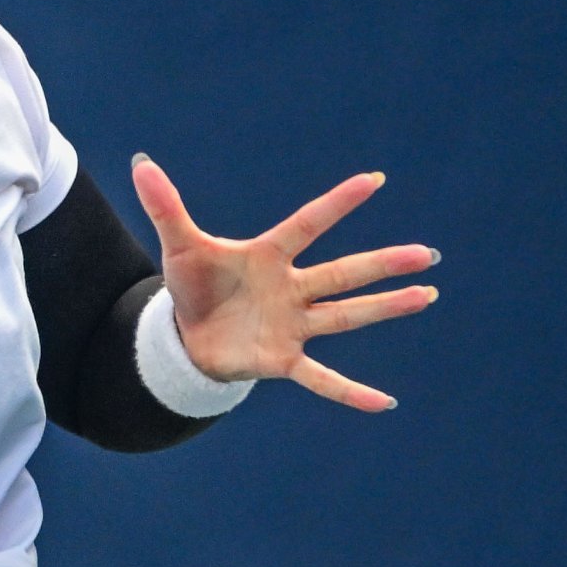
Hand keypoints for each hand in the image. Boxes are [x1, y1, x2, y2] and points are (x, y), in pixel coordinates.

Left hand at [130, 154, 438, 410]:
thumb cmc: (194, 286)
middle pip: (342, 273)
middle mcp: (291, 289)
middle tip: (426, 254)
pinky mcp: (282, 359)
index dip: (336, 203)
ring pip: (344, 315)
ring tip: (425, 295)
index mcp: (269, 257)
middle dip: (383, 264)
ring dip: (384, 308)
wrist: (186, 335)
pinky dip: (349, 392)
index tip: (374, 179)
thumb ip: (165, 207)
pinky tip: (384, 403)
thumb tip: (141, 163)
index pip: (307, 225)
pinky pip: (321, 379)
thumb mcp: (179, 247)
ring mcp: (292, 325)